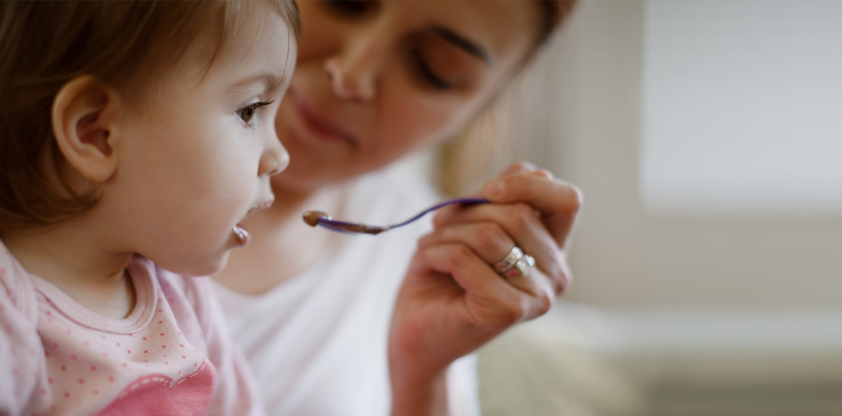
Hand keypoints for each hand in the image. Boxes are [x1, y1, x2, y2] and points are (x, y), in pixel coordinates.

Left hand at [388, 162, 580, 414]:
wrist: (417, 332)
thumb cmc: (443, 275)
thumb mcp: (472, 223)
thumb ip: (497, 199)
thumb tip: (509, 181)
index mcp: (554, 249)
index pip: (567, 200)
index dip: (528, 184)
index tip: (488, 190)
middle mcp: (556, 274)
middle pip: (519, 213)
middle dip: (467, 211)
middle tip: (438, 224)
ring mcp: (537, 297)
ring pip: (490, 234)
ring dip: (447, 232)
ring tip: (429, 245)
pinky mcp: (508, 311)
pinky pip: (466, 259)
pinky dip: (435, 253)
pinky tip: (426, 263)